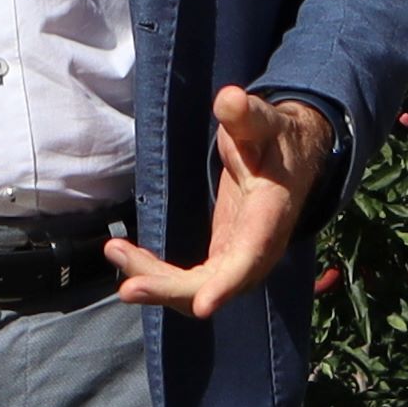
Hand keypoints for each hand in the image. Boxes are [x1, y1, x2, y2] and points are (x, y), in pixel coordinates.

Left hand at [109, 86, 335, 318]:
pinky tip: (126, 256)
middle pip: (214, 285)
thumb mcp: (264, 122)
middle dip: (170, 290)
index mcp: (270, 218)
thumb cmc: (275, 139)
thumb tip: (228, 99)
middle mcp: (257, 250)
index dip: (227, 284)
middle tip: (128, 288)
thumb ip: (247, 115)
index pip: (250, 258)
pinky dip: (156, 276)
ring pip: (196, 291)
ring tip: (116, 251)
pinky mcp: (222, 261)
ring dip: (155, 283)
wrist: (291, 158)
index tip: (202, 306)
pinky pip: (188, 282)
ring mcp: (238, 260)